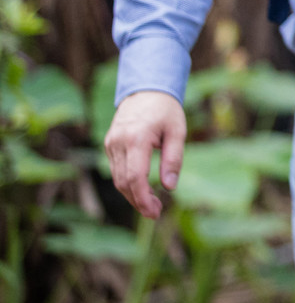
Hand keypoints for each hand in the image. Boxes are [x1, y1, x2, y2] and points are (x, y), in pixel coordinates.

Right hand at [104, 91, 186, 219]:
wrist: (146, 90)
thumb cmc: (166, 110)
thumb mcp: (178, 132)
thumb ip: (174, 159)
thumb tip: (169, 187)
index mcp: (136, 138)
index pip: (135, 177)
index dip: (143, 199)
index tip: (155, 212)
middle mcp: (119, 142)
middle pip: (123, 182)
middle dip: (138, 201)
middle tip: (156, 213)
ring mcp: (111, 143)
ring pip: (117, 178)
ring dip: (132, 195)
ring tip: (152, 205)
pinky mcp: (109, 144)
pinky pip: (116, 169)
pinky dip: (127, 183)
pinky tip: (142, 190)